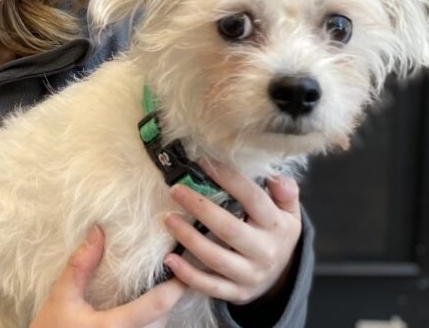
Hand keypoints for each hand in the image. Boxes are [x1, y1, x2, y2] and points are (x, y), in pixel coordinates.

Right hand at [30, 226, 185, 327]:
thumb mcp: (62, 296)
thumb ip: (81, 265)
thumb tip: (98, 231)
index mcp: (114, 327)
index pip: (156, 307)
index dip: (175, 287)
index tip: (183, 267)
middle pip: (162, 320)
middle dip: (168, 298)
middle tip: (171, 272)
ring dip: (160, 313)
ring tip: (159, 289)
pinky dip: (150, 324)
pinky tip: (143, 311)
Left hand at [162, 161, 301, 305]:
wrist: (282, 276)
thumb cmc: (276, 232)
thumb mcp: (289, 211)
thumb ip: (286, 191)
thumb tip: (276, 177)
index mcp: (277, 226)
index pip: (252, 198)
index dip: (228, 178)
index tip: (202, 163)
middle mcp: (264, 252)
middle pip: (229, 229)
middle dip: (199, 208)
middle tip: (176, 190)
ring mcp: (250, 276)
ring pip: (216, 258)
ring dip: (188, 238)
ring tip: (168, 219)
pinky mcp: (236, 293)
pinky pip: (210, 286)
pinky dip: (188, 275)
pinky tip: (170, 259)